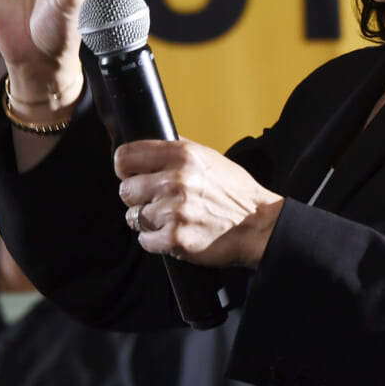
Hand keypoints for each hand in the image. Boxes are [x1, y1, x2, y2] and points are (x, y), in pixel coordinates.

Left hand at [115, 139, 284, 269]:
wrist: (259, 226)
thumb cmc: (236, 193)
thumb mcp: (210, 158)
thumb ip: (179, 149)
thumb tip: (150, 145)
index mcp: (183, 155)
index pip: (126, 156)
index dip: (125, 168)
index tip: (131, 175)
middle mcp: (176, 180)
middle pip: (125, 189)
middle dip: (137, 197)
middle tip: (156, 201)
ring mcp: (174, 211)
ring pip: (133, 217)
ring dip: (147, 220)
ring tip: (171, 218)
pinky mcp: (175, 239)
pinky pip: (144, 240)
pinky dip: (155, 240)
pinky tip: (174, 233)